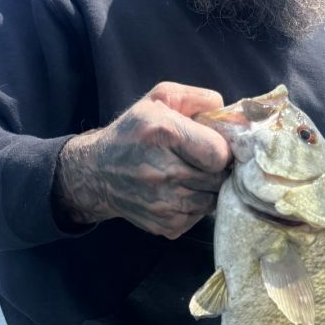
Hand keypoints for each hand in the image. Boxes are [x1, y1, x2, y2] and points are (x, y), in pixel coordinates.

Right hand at [53, 82, 231, 238]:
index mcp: (164, 133)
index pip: (219, 154)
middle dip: (217, 169)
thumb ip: (198, 98)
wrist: (96, 172)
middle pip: (219, 178)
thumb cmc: (134, 131)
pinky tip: (179, 192)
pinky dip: (195, 206)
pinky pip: (199, 217)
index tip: (213, 146)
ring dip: (208, 189)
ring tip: (191, 176)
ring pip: (212, 200)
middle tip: (203, 161)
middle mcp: (162, 171)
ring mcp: (163, 203)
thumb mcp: (160, 98)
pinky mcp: (165, 226)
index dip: (222, 149)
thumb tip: (227, 114)